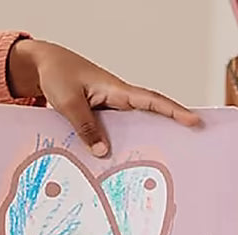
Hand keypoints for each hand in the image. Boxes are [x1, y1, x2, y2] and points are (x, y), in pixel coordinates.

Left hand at [7, 39, 200, 156]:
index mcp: (116, 90)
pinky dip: (120, 145)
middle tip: (191, 145)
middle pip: (150, 113)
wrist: (45, 66)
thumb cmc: (58, 76)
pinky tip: (119, 164)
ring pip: (132, 126)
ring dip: (145, 140)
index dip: (173, 111)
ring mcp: (110, 108)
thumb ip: (86, 127)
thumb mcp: (69, 103)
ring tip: (161, 162)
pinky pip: (114, 131)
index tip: (193, 121)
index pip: (151, 100)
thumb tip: (104, 152)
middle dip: (171, 126)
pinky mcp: (99, 115)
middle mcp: (117, 98)